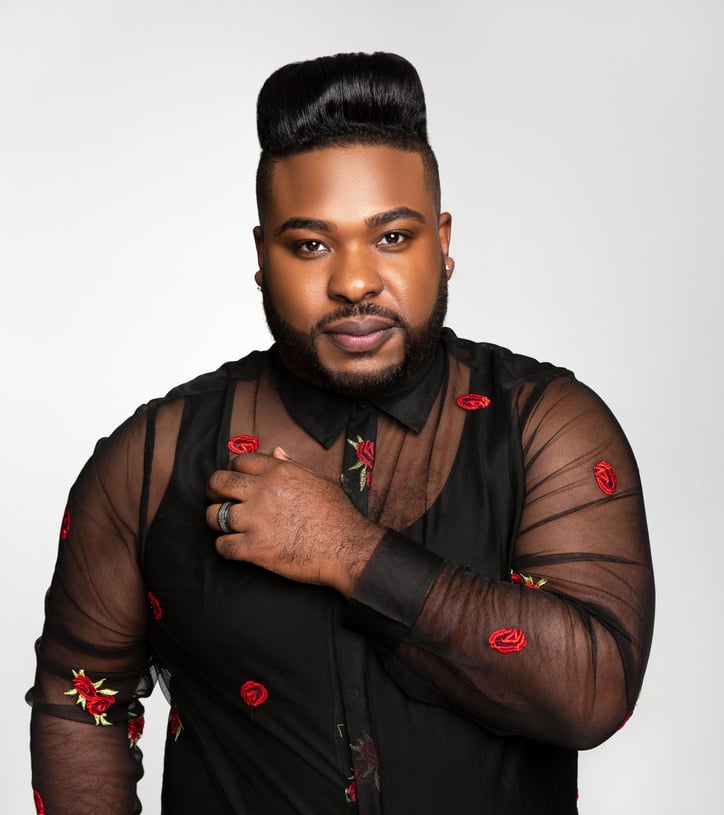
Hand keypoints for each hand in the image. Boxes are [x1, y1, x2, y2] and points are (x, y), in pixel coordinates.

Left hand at [206, 448, 383, 595]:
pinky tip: (232, 546)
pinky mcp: (255, 548)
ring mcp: (256, 520)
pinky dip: (223, 547)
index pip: (239, 461)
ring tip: (223, 524)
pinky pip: (223, 546)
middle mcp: (263, 492)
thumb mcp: (318, 479)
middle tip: (216, 497)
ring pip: (215, 515)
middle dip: (213, 489)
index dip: (231, 469)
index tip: (232, 478)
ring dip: (216, 519)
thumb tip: (276, 452)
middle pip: (219, 483)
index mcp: (278, 472)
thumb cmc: (337, 513)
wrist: (347, 546)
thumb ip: (292, 465)